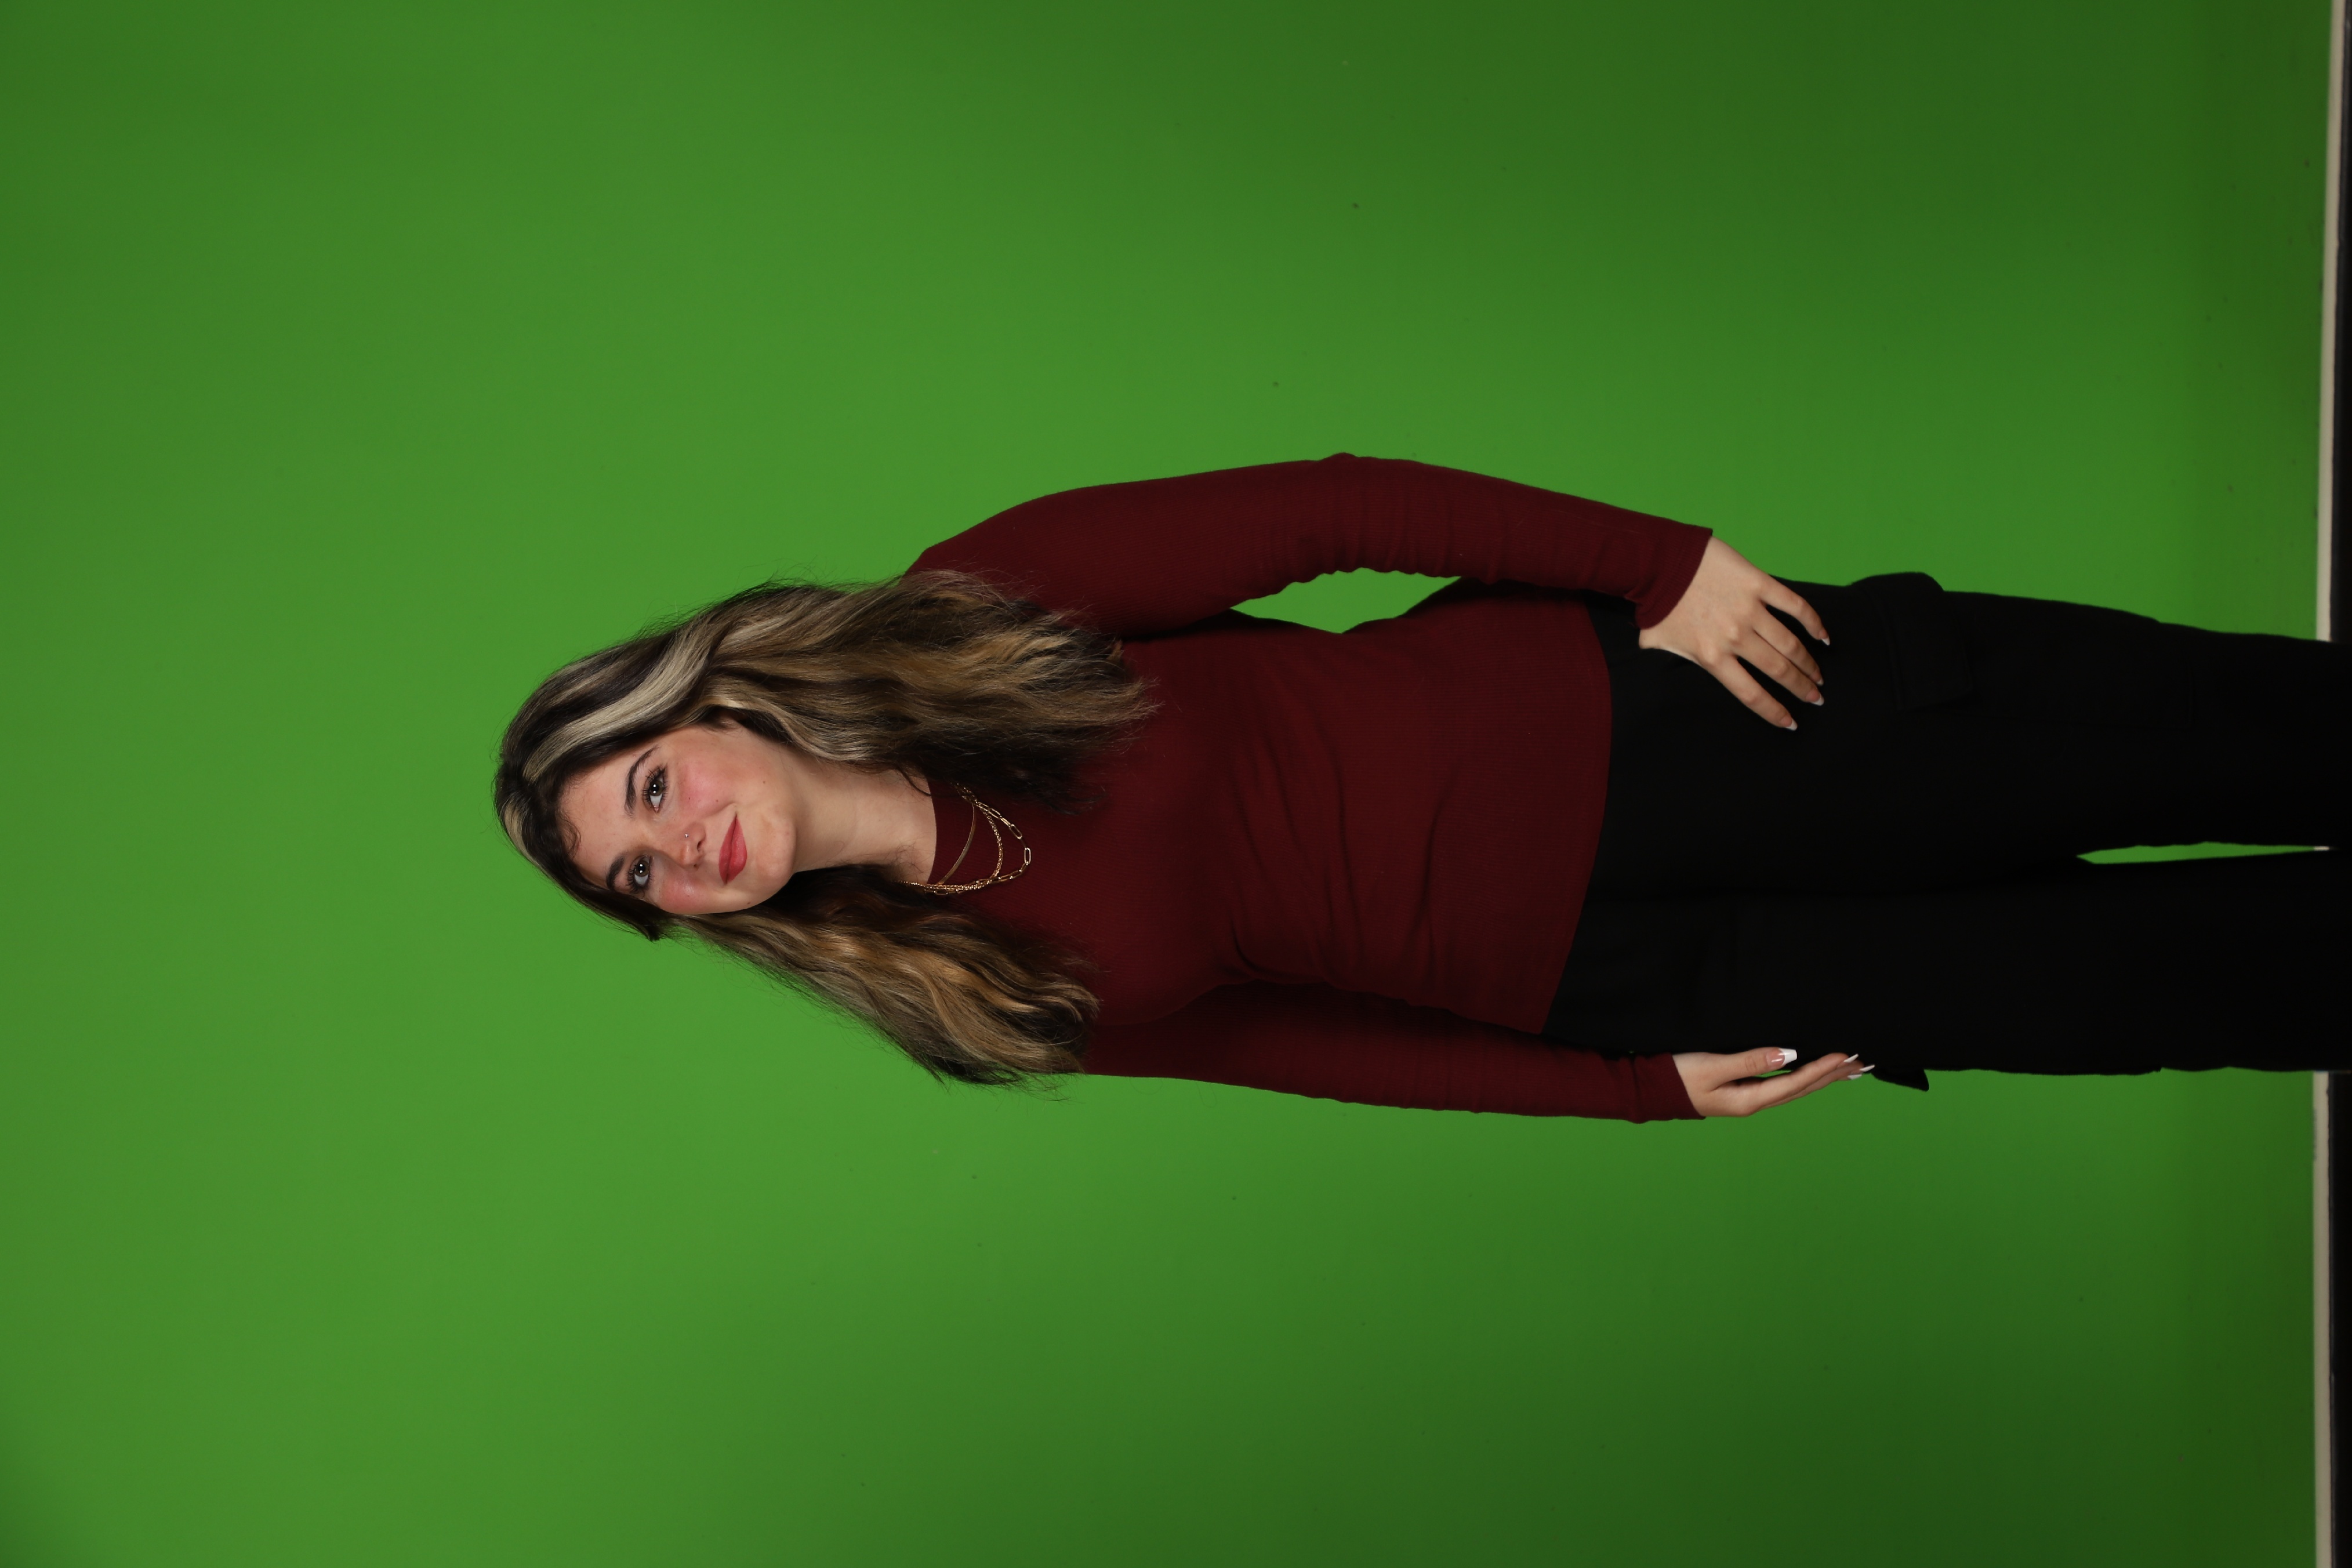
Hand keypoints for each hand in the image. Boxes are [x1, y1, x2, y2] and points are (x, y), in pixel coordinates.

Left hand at [1638, 537, 1830, 728]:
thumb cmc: (1656, 603)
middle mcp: (1734, 637)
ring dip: (1809, 663)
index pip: (1751, 694)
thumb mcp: (1657, 643)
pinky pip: (1794, 606)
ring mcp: (1749, 609)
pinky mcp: (1758, 583)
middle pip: (1778, 671)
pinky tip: (1823, 637)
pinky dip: (1813, 623)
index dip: (1774, 711)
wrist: (1657, 560)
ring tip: (1819, 674)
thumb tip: (1664, 671)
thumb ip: (1667, 660)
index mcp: (1711, 657)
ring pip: (1790, 644)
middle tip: (1816, 698)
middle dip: (1801, 688)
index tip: (1791, 723)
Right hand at [1673, 1048, 1870, 1116]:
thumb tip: (1786, 1053)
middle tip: (1862, 1064)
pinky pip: (1783, 1083)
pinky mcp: (1742, 1090)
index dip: (1823, 1068)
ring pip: (1796, 1087)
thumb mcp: (1711, 1066)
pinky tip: (1810, 1072)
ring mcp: (1748, 1098)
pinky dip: (1803, 1076)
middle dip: (1833, 1075)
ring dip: (1823, 1077)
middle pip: (1803, 1088)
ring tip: (1848, 1070)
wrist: (1651, 1090)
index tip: (1846, 1054)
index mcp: (1750, 1099)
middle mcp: (1754, 1101)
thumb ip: (1749, 1060)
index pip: (1796, 1081)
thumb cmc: (1677, 1076)